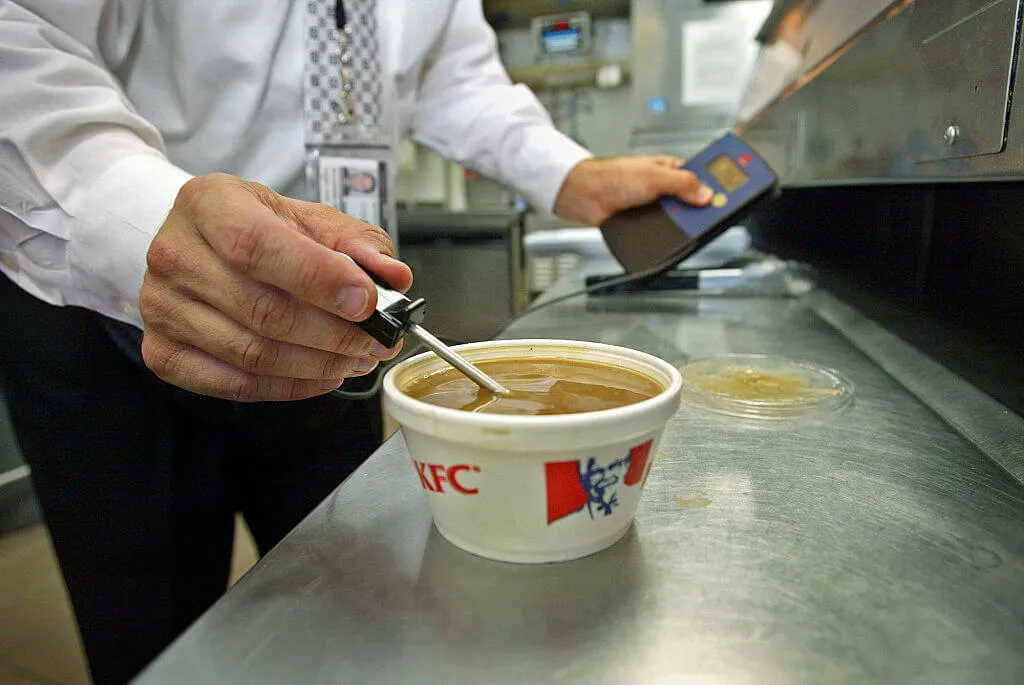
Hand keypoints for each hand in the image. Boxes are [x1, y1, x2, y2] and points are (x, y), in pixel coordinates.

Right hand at [139, 173, 412, 400]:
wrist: (202, 243)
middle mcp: (174, 253)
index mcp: (208, 203)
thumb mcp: (309, 218)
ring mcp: (160, 307)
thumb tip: (394, 278)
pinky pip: (233, 385)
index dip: (318, 279)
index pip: (257, 246)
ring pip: (252, 354)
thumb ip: (356, 243)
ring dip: (319, 365)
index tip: (367, 301)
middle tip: (377, 341)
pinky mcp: (162, 351)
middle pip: (262, 310)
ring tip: (357, 358)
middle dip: (334, 334)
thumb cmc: (258, 228)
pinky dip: (288, 388)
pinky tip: (322, 376)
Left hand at [553, 155, 712, 225]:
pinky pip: (663, 232)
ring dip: (682, 225)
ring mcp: (656, 207)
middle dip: (701, 210)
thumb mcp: (654, 177)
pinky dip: (666, 235)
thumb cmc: (611, 177)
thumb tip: (707, 195)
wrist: (584, 196)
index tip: (733, 195)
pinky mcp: (646, 224)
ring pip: (679, 220)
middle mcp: (666, 189)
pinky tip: (670, 237)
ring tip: (691, 229)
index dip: (717, 185)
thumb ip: (682, 184)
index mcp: (672, 170)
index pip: (702, 177)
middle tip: (712, 217)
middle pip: (694, 203)